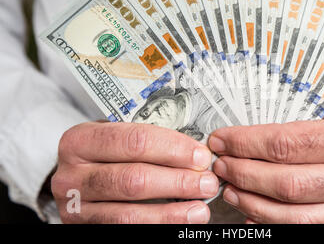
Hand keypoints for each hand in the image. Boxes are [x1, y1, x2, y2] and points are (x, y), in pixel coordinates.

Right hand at [52, 122, 218, 223]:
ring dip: (172, 212)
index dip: (173, 149)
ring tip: (199, 208)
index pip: (135, 141)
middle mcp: (72, 175)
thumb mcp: (114, 139)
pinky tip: (179, 221)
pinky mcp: (85, 229)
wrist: (74, 183)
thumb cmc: (103, 156)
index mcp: (81, 141)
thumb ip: (147, 142)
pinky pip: (127, 230)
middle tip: (207, 182)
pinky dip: (159, 226)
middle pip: (134, 179)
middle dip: (178, 181)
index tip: (201, 155)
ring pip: (130, 214)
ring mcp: (76, 208)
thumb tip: (197, 154)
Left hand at [209, 85, 323, 223]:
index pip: (286, 145)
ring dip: (255, 203)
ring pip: (297, 214)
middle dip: (245, 175)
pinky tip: (253, 213)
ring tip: (231, 190)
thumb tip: (243, 130)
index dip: (246, 145)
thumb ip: (291, 111)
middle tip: (222, 165)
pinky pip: (310, 226)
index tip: (221, 141)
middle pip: (288, 184)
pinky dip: (277, 222)